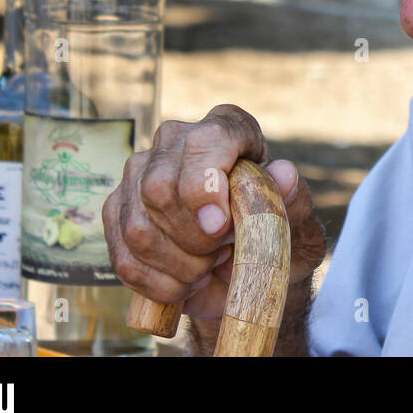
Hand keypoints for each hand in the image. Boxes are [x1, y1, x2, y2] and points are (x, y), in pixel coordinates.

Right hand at [103, 104, 326, 320]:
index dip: (207, 184)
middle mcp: (175, 141)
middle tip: (223, 252)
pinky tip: (185, 282)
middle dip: (195, 237)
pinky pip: (125, 258)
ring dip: (180, 265)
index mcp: (226, 128)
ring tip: (208, 266)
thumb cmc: (273, 232)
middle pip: (161, 189)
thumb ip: (292, 197)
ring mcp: (138, 175)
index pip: (207, 139)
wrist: (247, 265)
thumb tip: (284, 174)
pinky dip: (160, 284)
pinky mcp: (116, 213)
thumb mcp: (296, 220)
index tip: (220, 226)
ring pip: (139, 229)